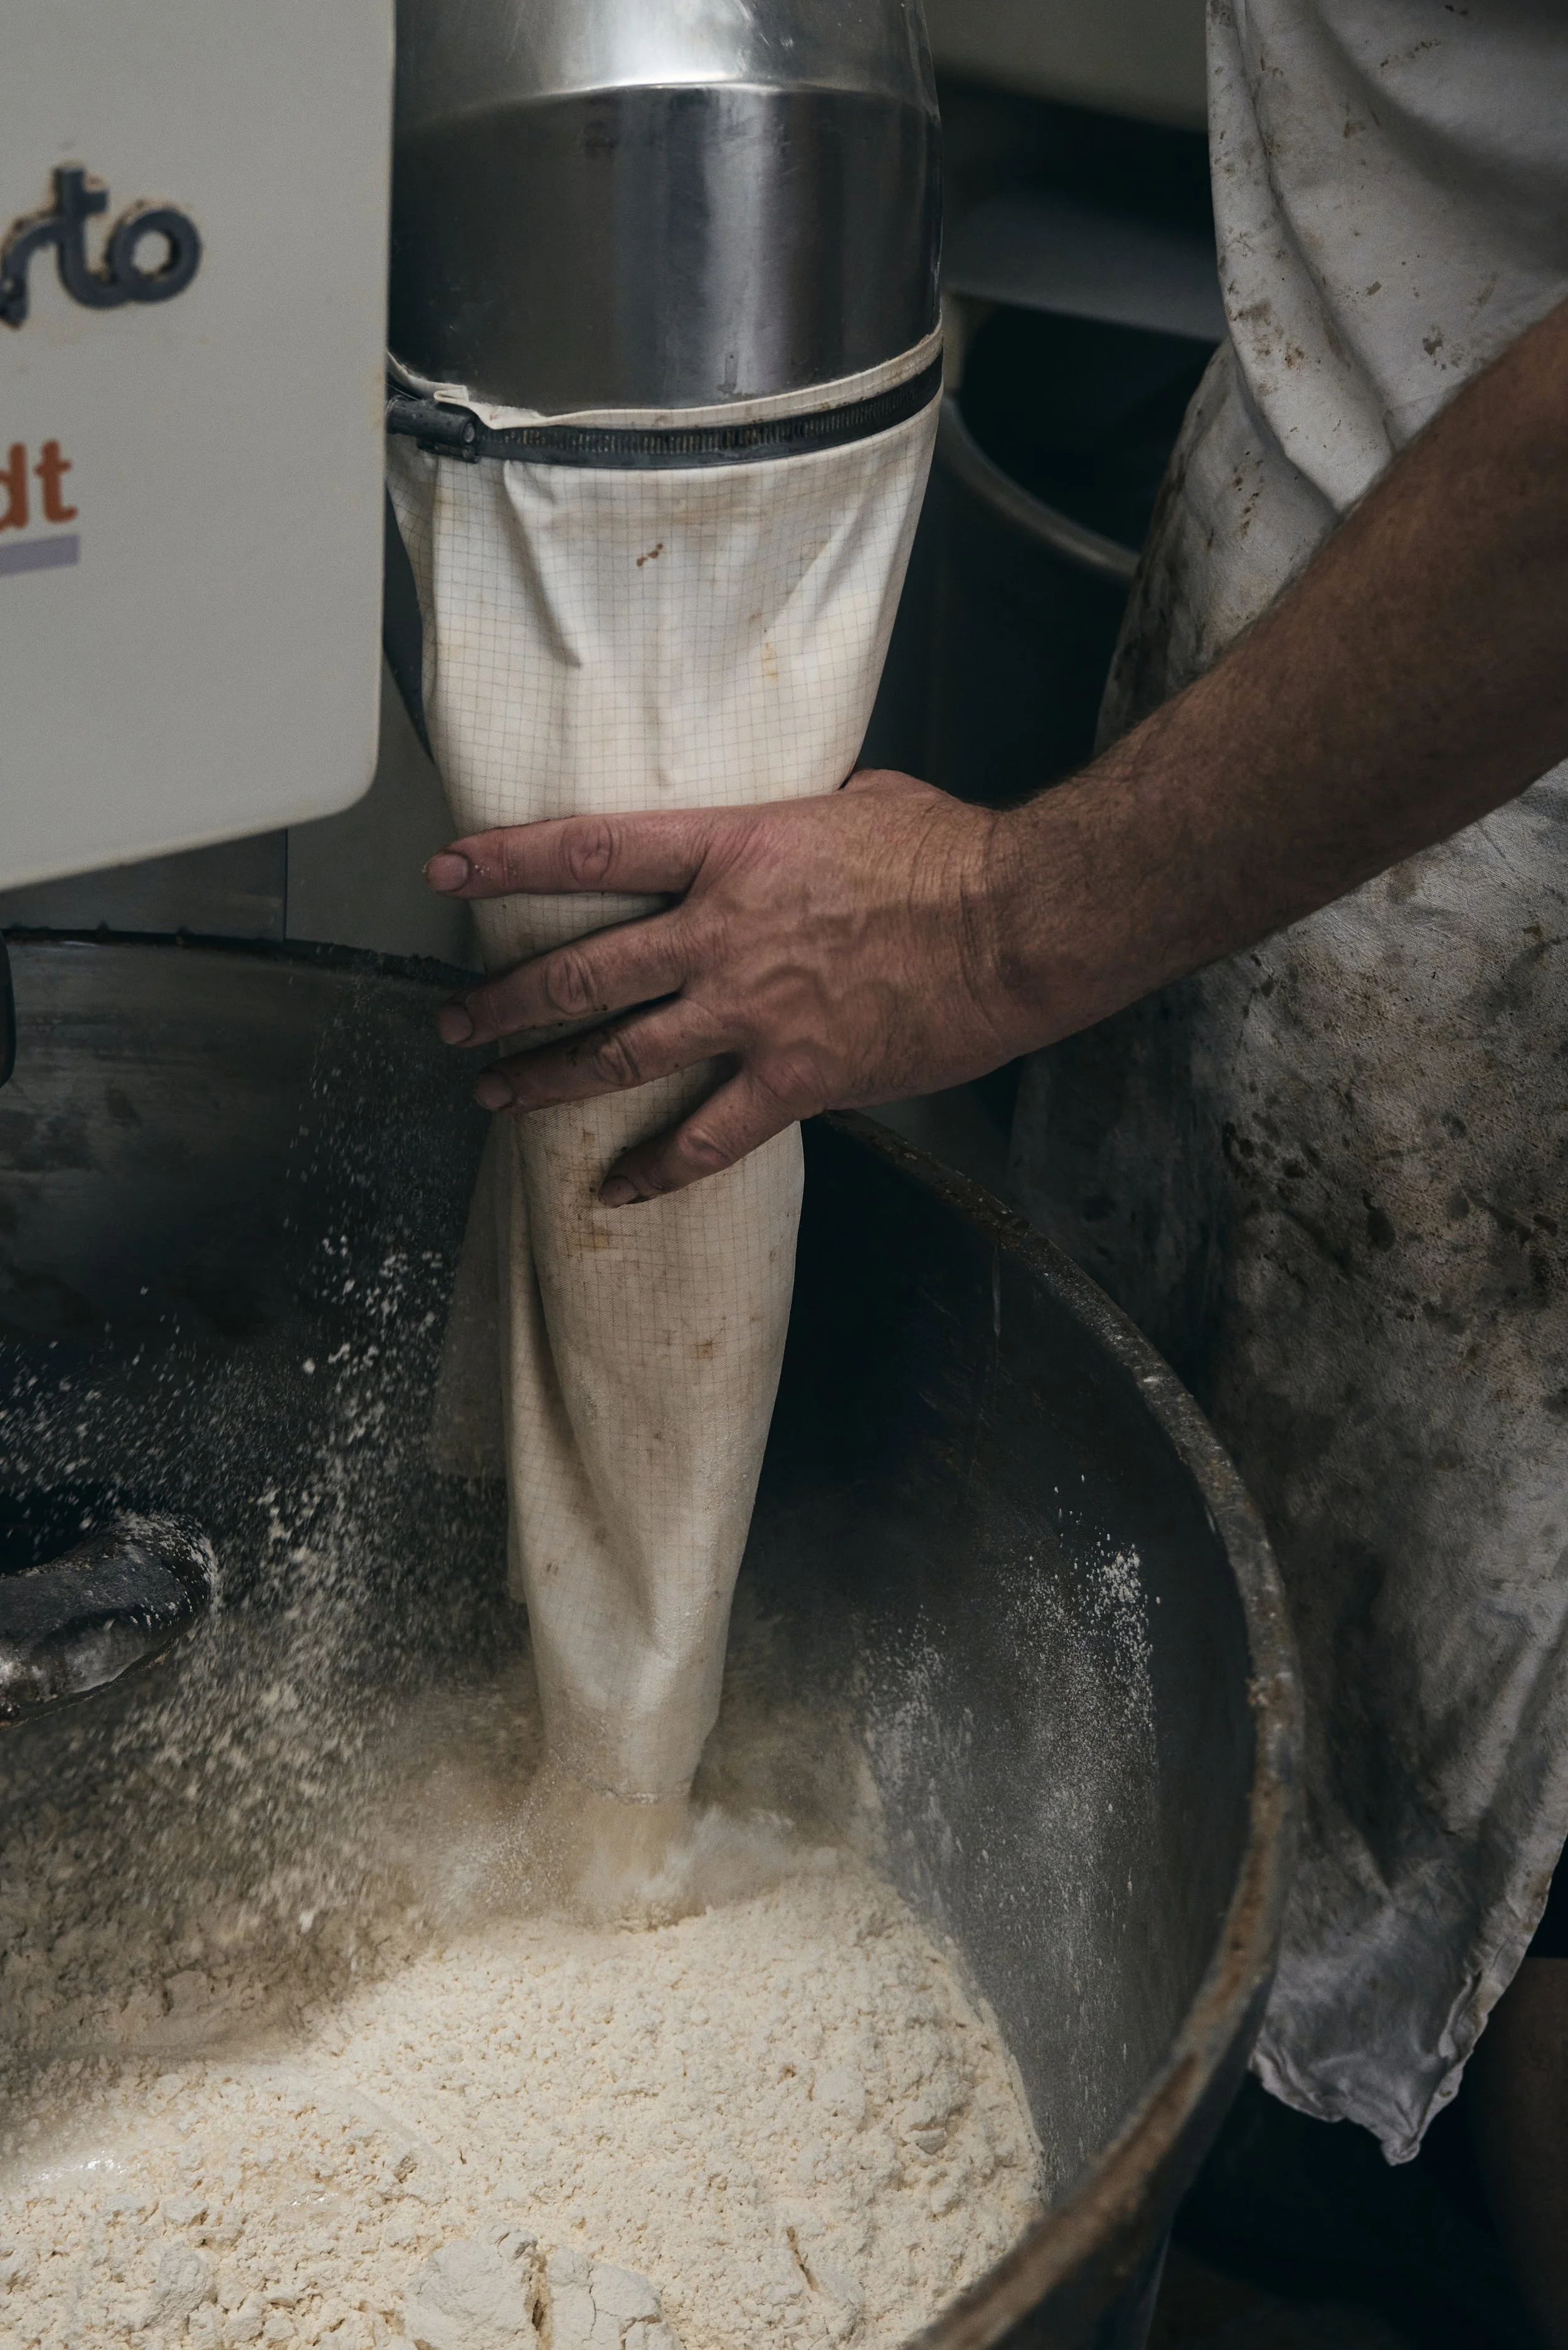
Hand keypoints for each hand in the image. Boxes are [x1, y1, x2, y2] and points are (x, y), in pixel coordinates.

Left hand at [424, 769, 1023, 1203]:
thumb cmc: (950, 855)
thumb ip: (793, 822)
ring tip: (494, 1094)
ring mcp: (753, 1012)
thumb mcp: (855, 804)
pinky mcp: (797, 1079)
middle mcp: (722, 934)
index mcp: (731, 851)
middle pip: (583, 969)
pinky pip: (708, 1138)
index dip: (508, 860)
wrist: (1018, 926)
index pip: (592, 850)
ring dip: (547, 1078)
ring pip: (621, 1055)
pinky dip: (657, 1170)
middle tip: (452, 1020)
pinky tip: (617, 1190)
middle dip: (505, 999)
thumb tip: (786, 825)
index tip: (445, 869)